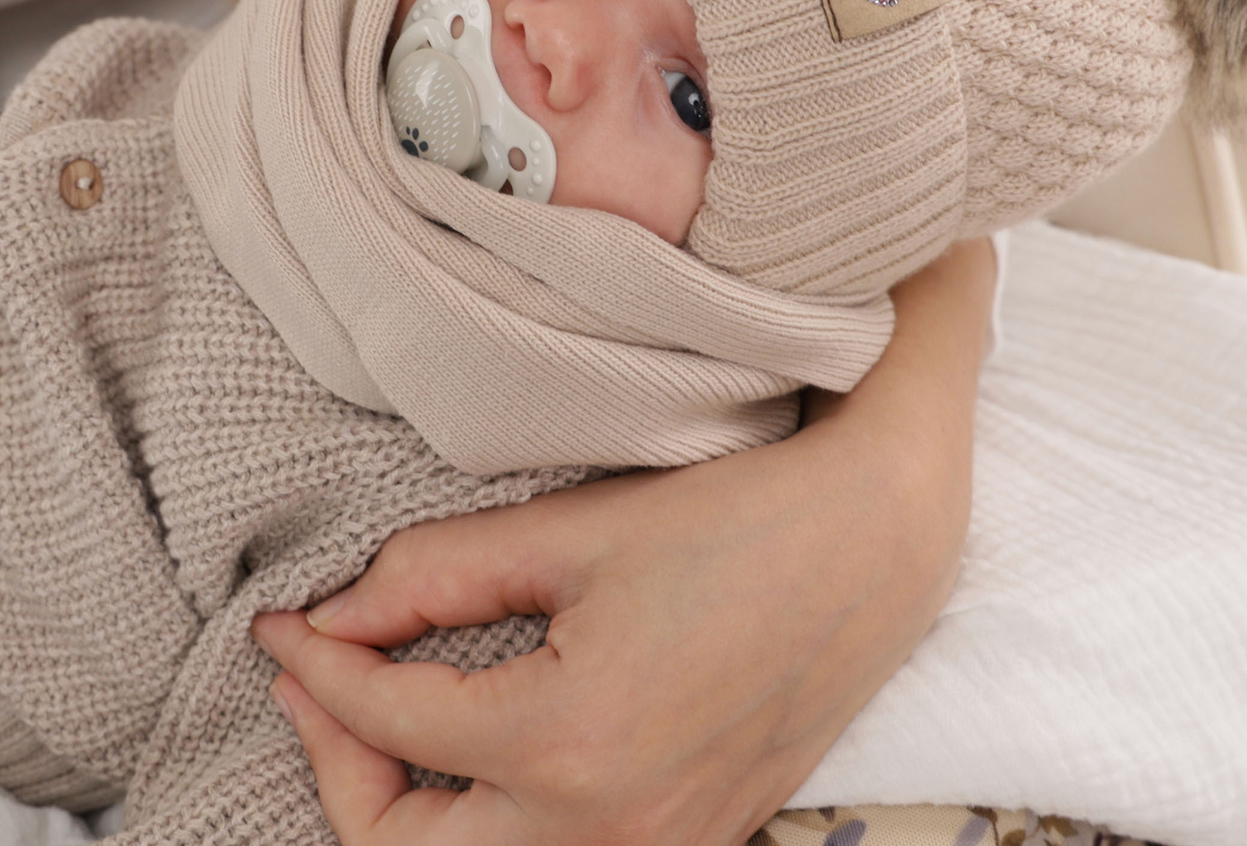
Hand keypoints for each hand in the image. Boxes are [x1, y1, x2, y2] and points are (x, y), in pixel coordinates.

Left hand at [254, 236, 997, 845]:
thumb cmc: (735, 518)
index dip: (317, 672)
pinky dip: (496, 823)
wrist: (875, 541)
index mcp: (570, 743)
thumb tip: (338, 615)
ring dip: (414, 812)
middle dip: (342, 773)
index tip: (285, 626)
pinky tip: (489, 746)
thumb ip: (439, 574)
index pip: (392, 729)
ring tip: (396, 715)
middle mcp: (611, 830)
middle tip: (329, 685)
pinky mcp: (695, 842)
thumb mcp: (577, 532)